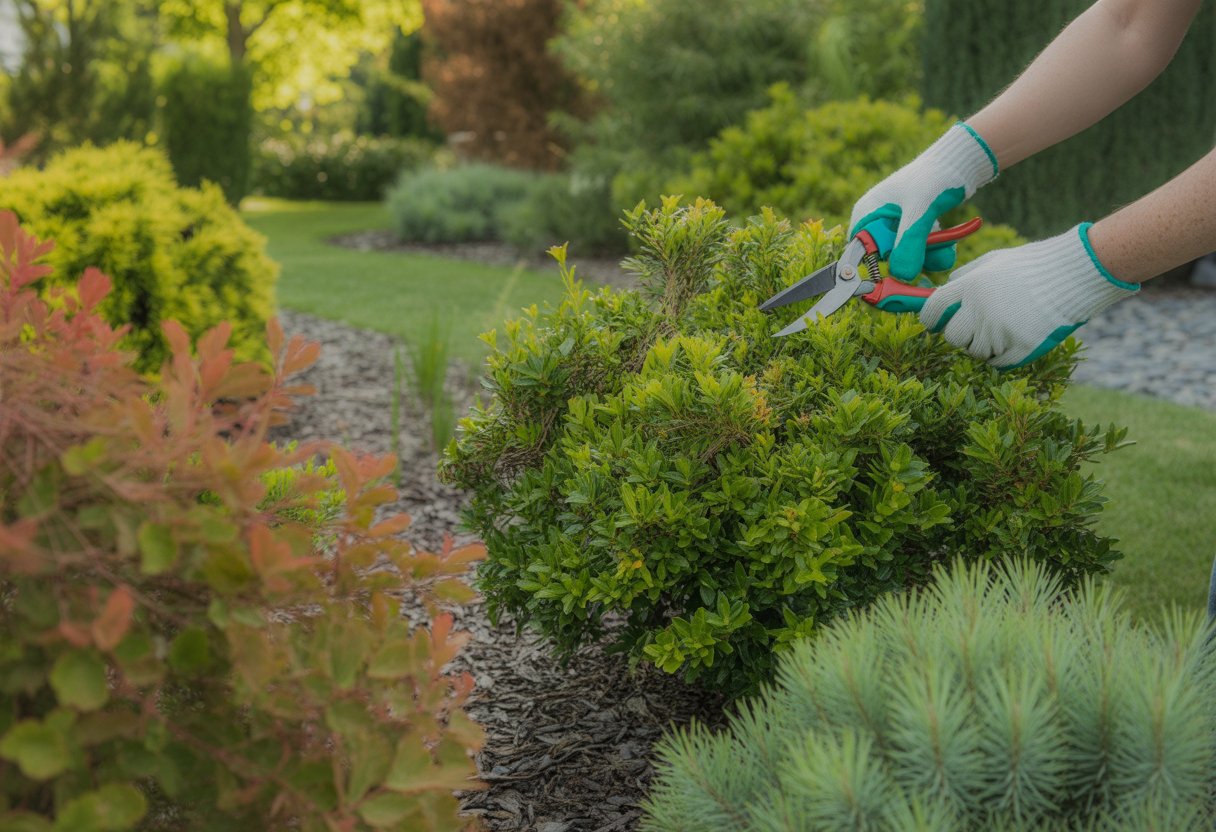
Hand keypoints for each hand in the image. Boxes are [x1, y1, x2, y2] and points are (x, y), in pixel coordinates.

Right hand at [850, 123, 997, 279]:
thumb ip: (910, 243)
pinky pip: (920, 253)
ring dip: (927, 258)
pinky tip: (949, 243)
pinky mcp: (913, 231)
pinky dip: (935, 253)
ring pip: (906, 259)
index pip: (860, 254)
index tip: (895, 284)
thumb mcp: (920, 211)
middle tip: (929, 268)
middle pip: (885, 260)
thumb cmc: (934, 177)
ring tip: (946, 247)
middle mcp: (877, 224)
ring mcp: (896, 228)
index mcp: (867, 215)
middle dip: (910, 263)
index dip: (874, 272)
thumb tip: (902, 277)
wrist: (961, 163)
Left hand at [918, 223, 1138, 368]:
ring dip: (984, 345)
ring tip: (1003, 328)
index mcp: (970, 286)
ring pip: (975, 352)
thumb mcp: (994, 260)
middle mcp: (981, 309)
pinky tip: (1013, 339)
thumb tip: (943, 289)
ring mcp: (1001, 330)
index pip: (932, 311)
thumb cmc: (1032, 265)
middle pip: (953, 337)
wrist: (1075, 273)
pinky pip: (997, 363)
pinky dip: (1001, 356)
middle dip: (961, 334)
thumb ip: (965, 276)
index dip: (930, 320)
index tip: (934, 324)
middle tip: (977, 326)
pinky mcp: (1021, 346)